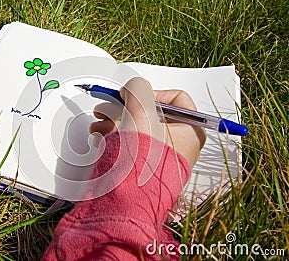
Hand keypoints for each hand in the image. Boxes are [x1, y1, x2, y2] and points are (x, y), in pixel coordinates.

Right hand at [89, 77, 206, 166]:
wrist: (127, 199)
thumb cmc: (142, 159)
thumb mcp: (142, 111)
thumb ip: (138, 89)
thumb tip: (133, 88)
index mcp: (190, 132)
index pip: (176, 99)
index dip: (152, 93)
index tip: (134, 97)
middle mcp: (178, 145)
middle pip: (152, 113)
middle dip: (125, 107)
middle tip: (110, 105)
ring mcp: (160, 157)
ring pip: (137, 127)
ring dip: (114, 119)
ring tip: (98, 121)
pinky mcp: (143, 168)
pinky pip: (130, 144)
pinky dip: (114, 136)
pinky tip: (100, 135)